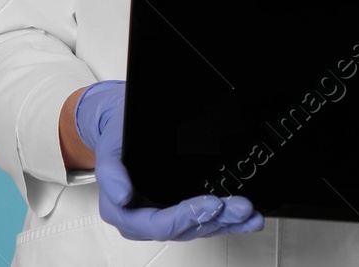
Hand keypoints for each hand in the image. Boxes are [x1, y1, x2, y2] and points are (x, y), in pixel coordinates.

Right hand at [75, 80, 264, 240]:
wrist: (122, 130)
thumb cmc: (117, 140)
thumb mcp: (108, 150)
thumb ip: (111, 174)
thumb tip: (121, 196)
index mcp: (124, 213)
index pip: (160, 224)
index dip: (187, 217)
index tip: (211, 203)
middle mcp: (146, 221)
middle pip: (185, 229)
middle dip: (216, 219)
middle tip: (239, 206)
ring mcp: (165, 217)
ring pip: (199, 228)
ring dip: (227, 222)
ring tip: (249, 213)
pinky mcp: (181, 212)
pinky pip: (205, 222)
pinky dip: (228, 221)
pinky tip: (247, 219)